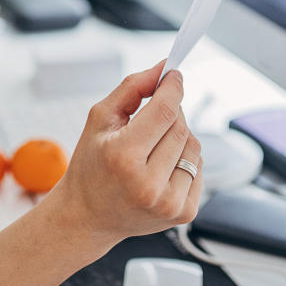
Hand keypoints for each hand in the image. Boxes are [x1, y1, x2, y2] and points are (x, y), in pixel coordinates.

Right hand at [47, 62, 202, 247]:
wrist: (88, 216)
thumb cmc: (91, 166)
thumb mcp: (99, 120)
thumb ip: (132, 88)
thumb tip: (164, 68)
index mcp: (123, 157)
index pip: (165, 111)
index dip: (173, 87)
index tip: (174, 76)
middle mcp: (148, 184)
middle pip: (181, 127)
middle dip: (172, 112)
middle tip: (155, 114)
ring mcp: (168, 202)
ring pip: (194, 146)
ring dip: (178, 137)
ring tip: (152, 148)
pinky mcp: (183, 213)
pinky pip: (198, 168)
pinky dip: (184, 160)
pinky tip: (160, 169)